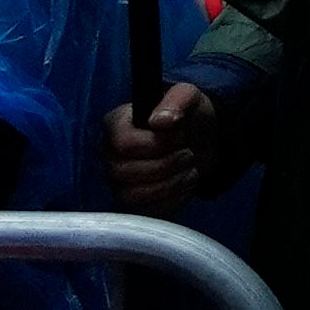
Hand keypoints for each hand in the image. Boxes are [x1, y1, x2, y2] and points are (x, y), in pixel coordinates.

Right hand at [105, 79, 226, 206]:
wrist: (201, 141)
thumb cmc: (187, 116)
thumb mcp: (189, 96)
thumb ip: (176, 100)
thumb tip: (160, 121)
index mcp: (116, 125)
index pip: (124, 144)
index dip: (157, 144)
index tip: (179, 135)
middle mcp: (109, 155)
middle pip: (127, 172)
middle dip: (168, 164)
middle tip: (188, 154)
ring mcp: (117, 182)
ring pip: (132, 196)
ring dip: (171, 184)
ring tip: (189, 170)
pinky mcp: (132, 204)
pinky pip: (144, 213)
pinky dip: (172, 201)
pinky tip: (185, 185)